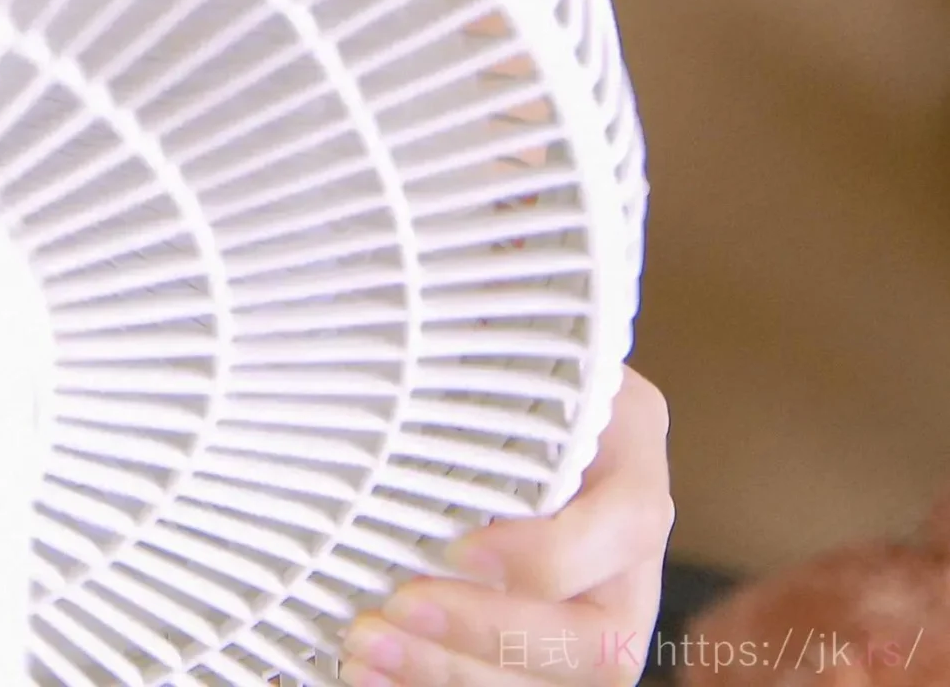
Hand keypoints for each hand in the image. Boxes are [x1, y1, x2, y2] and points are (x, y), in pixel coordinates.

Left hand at [341, 364, 673, 686]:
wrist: (500, 386)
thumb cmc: (498, 361)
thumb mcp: (508, 347)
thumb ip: (488, 370)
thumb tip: (411, 349)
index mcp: (633, 463)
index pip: (629, 525)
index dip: (548, 553)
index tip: (459, 542)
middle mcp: (633, 556)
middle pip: (599, 639)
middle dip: (490, 635)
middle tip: (394, 608)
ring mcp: (598, 612)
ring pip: (557, 685)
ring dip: (449, 673)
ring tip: (367, 647)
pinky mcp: (551, 652)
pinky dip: (433, 683)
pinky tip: (372, 674)